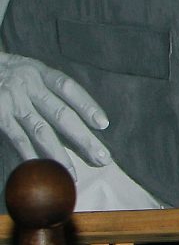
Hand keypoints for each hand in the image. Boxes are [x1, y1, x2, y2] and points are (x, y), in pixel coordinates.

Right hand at [0, 52, 110, 172]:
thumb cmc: (4, 72)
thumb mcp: (27, 70)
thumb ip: (47, 88)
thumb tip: (74, 117)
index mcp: (39, 72)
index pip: (69, 88)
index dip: (87, 105)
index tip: (103, 124)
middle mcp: (29, 86)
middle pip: (62, 114)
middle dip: (83, 138)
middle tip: (102, 158)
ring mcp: (13, 102)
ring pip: (41, 131)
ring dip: (59, 155)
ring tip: (72, 174)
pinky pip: (17, 139)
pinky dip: (30, 155)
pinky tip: (42, 169)